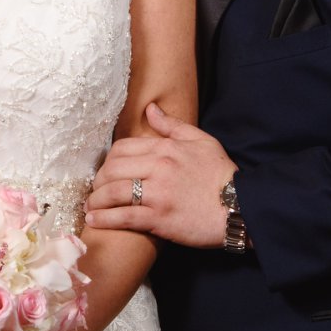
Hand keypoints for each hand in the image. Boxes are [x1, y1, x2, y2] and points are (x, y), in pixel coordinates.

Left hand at [85, 102, 235, 247]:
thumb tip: (150, 109)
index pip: (123, 148)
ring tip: (90, 207)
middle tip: (95, 191)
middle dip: (98, 181)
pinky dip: (104, 219)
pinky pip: (123, 217)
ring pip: (113, 192)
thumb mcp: (202, 141)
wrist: (240, 208)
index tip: (105, 172)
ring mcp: (158, 193)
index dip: (108, 161)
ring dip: (95, 200)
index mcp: (166, 148)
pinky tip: (94, 221)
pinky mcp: (159, 218)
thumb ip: (173, 126)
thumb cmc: (221, 175)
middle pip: (112, 169)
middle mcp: (159, 167)